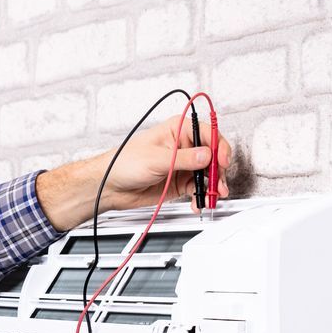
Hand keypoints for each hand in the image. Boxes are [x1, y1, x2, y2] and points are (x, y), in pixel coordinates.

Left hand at [36, 112, 234, 227]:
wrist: (110, 186)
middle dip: (217, 170)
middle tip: (217, 183)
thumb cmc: (124, 163)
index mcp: (178, 130)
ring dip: (212, 185)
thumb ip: (184, 158)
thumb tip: (207, 155)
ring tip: (211, 196)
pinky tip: (198, 202)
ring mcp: (183, 165)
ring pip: (207, 174)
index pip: (208, 134)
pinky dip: (201, 196)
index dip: (218, 147)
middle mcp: (183, 146)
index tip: (221, 161)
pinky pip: (197, 188)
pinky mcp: (180, 182)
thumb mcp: (156, 159)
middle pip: (212, 155)